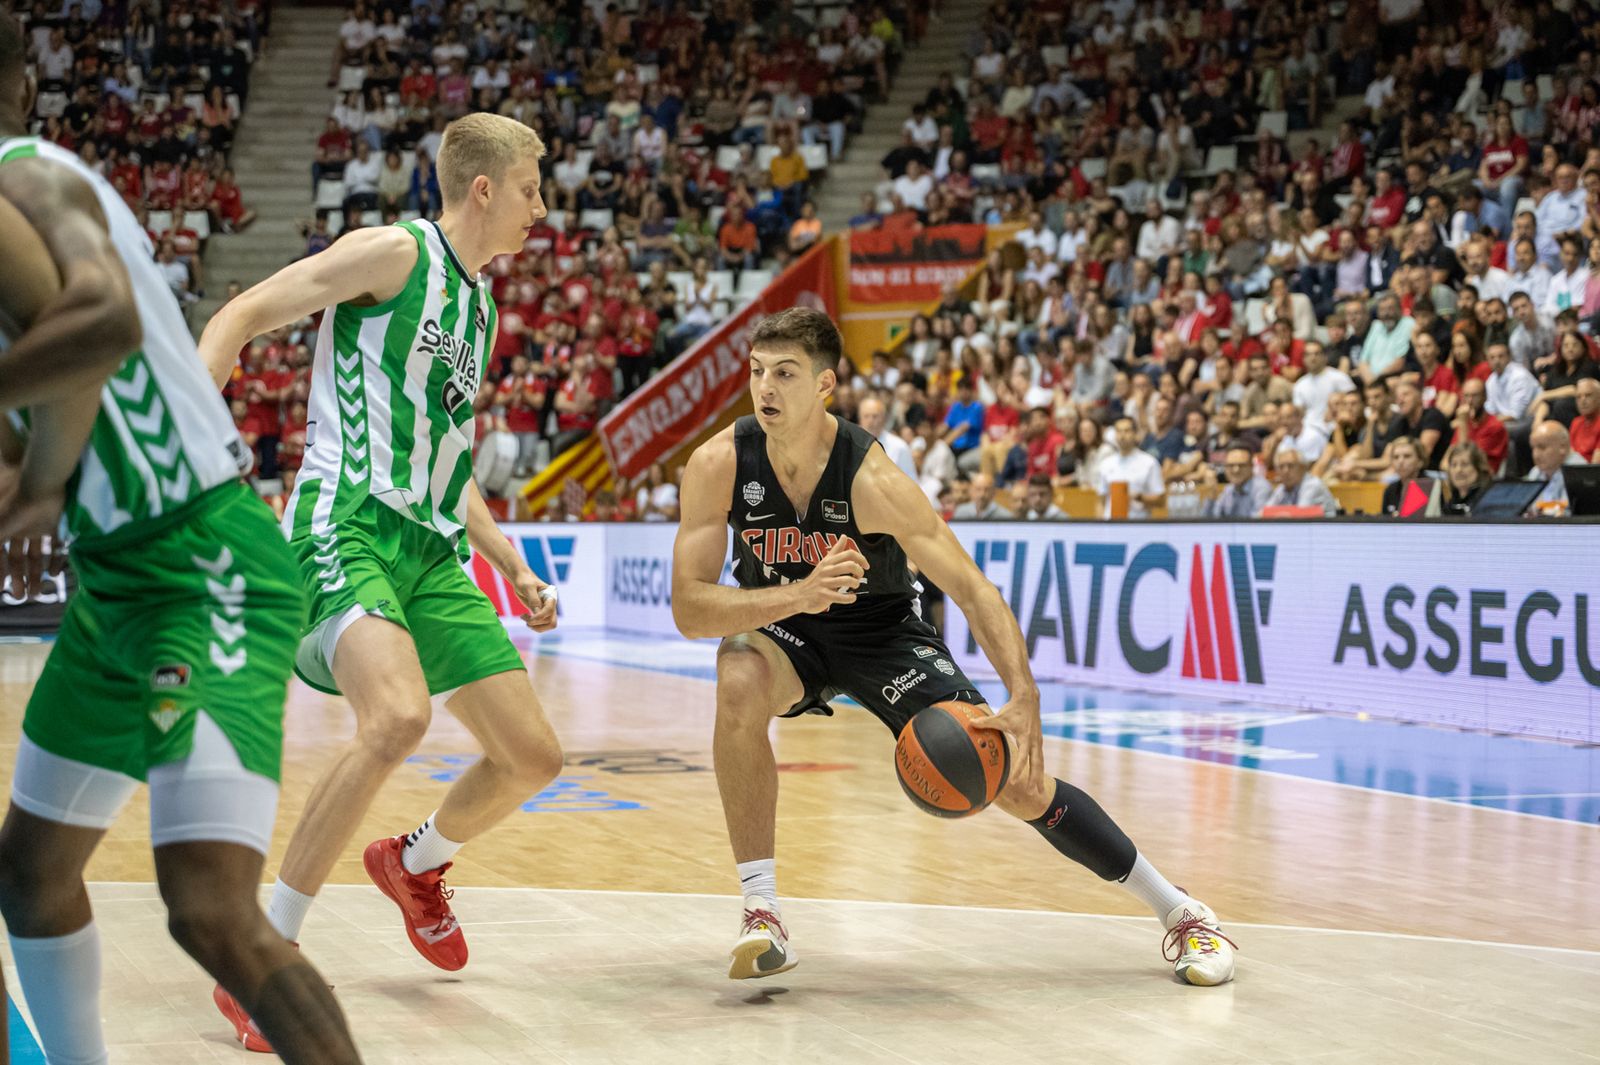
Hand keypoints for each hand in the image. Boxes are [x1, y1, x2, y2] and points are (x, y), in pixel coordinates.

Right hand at [0, 461, 66, 600]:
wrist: (38, 485)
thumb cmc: (13, 506)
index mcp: (1, 530)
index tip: (1, 590)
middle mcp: (16, 530)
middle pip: (17, 559)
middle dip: (18, 578)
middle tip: (21, 597)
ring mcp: (35, 527)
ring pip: (35, 555)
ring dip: (35, 574)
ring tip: (36, 593)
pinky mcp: (53, 524)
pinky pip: (55, 544)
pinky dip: (55, 559)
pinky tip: (54, 574)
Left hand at [514, 570, 558, 631]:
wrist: (522, 580)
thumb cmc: (525, 581)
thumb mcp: (528, 587)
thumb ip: (533, 599)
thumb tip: (537, 612)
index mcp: (551, 596)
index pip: (549, 611)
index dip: (539, 617)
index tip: (527, 618)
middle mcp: (551, 605)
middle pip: (552, 622)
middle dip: (537, 623)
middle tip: (526, 619)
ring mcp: (547, 610)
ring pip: (548, 626)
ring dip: (536, 626)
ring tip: (525, 619)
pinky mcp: (542, 614)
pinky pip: (542, 625)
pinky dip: (534, 626)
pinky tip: (526, 618)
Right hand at [796, 535, 867, 613]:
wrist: (799, 595)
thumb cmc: (816, 578)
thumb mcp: (825, 562)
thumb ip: (836, 550)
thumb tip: (844, 536)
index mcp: (828, 561)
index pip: (849, 554)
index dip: (861, 558)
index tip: (866, 566)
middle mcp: (826, 570)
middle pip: (850, 565)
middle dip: (859, 571)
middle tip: (859, 577)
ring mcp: (824, 583)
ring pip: (847, 580)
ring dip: (855, 584)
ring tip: (854, 586)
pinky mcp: (823, 595)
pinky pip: (841, 597)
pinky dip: (850, 598)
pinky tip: (851, 597)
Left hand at [970, 689, 1044, 805]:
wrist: (1029, 699)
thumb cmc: (1013, 709)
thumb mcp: (999, 716)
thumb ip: (986, 722)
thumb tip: (971, 723)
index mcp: (1026, 737)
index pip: (1024, 757)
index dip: (1020, 770)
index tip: (1014, 781)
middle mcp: (1035, 741)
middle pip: (1037, 763)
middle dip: (1035, 778)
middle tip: (1033, 793)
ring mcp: (1038, 741)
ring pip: (1041, 762)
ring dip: (1039, 777)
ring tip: (1039, 791)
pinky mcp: (1038, 741)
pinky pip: (1040, 758)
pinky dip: (1039, 769)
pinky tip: (1037, 778)